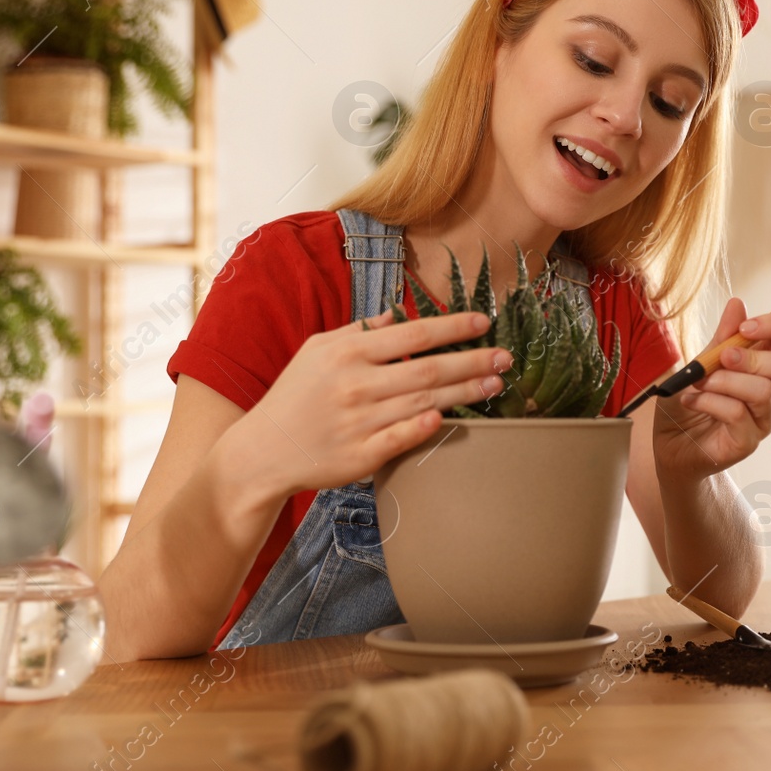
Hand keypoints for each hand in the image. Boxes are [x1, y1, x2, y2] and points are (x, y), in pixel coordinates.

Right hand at [226, 309, 512, 500]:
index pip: (413, 334)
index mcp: (347, 352)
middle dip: (473, 361)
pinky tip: (450, 417)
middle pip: (427, 369)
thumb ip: (358, 332)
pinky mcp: (360, 455)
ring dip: (465, 393)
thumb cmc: (295, 396)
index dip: (453, 327)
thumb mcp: (317, 351)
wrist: (263, 451)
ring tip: (496, 384)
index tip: (485, 322)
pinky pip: (401, 438)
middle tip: (506, 357)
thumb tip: (396, 316)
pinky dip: (425, 426)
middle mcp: (355, 384)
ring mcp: (359, 421)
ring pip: (424, 402)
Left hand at [651, 298, 770, 484]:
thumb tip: (738, 303)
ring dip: (725, 381)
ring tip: (698, 382)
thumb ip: (722, 338)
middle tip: (722, 357)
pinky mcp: (747, 442)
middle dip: (755, 357)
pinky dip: (710, 401)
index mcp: (766, 365)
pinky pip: (737, 414)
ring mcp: (762, 419)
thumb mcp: (701, 362)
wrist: (669, 444)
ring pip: (762, 391)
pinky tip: (691, 401)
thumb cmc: (689, 402)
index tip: (746, 327)